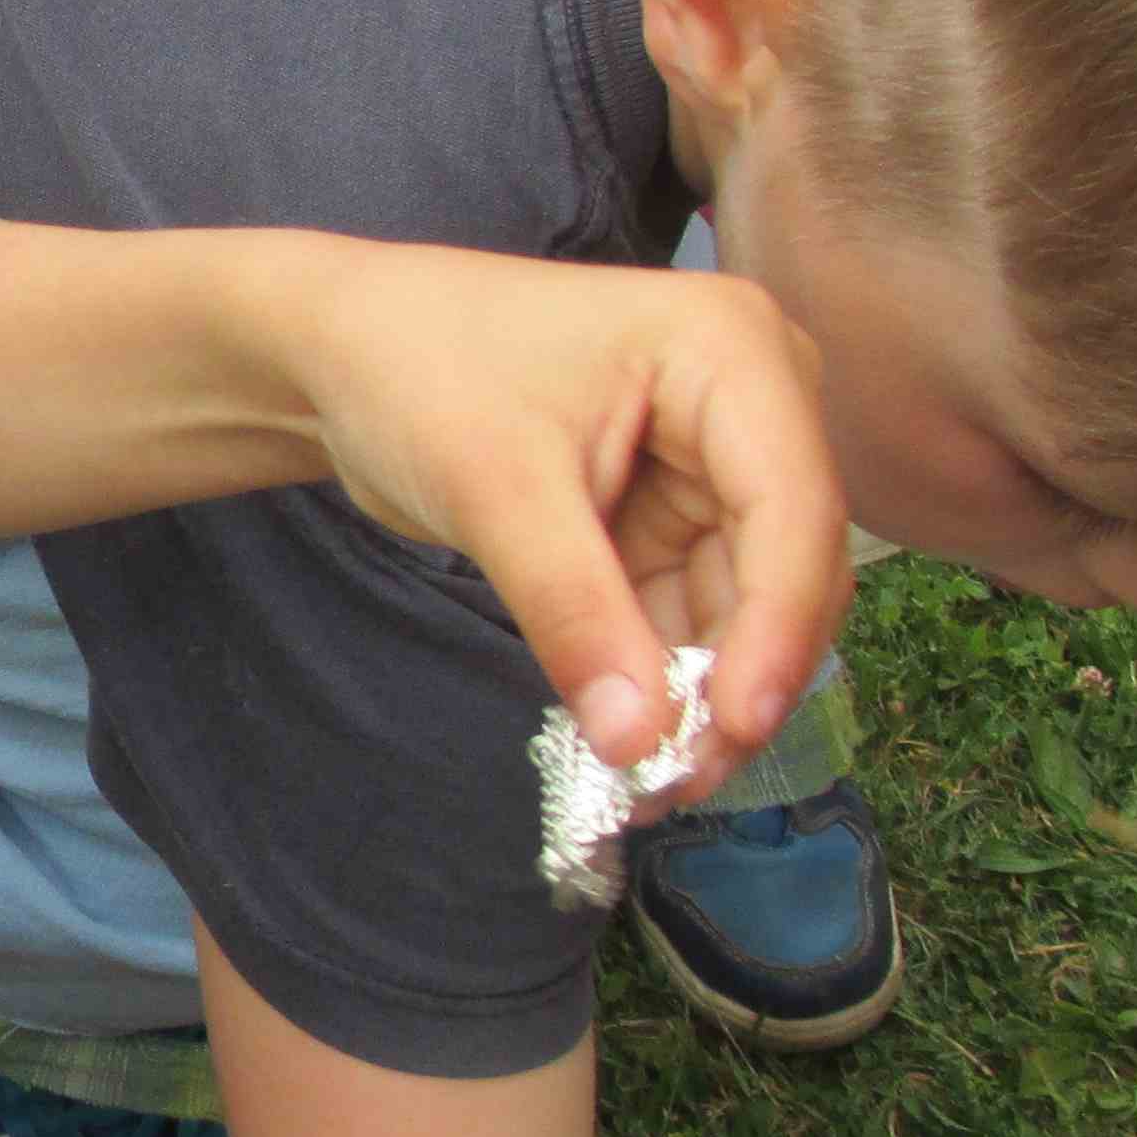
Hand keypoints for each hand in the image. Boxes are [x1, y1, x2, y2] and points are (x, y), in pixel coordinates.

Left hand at [289, 249, 848, 788]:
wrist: (345, 351)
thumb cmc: (418, 369)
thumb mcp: (496, 488)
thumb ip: (575, 611)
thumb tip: (638, 739)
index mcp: (731, 352)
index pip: (791, 506)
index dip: (777, 626)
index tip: (738, 726)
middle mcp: (751, 403)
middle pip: (784, 565)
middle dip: (737, 676)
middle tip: (678, 780)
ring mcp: (713, 464)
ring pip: (743, 606)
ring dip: (700, 695)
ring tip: (642, 785)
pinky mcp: (670, 516)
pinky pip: (688, 613)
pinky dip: (662, 679)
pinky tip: (626, 748)